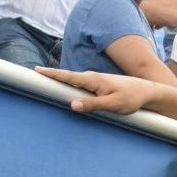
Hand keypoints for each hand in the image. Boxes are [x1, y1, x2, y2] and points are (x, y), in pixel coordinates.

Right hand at [36, 66, 152, 116]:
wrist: (146, 91)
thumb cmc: (131, 98)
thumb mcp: (113, 104)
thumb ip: (93, 105)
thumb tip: (72, 105)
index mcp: (92, 80)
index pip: (67, 76)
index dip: (51, 73)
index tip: (35, 71)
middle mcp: (90, 78)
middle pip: (65, 77)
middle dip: (48, 75)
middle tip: (30, 75)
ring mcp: (93, 81)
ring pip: (71, 81)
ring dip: (56, 80)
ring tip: (40, 80)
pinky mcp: (96, 86)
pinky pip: (77, 85)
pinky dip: (67, 84)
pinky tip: (61, 87)